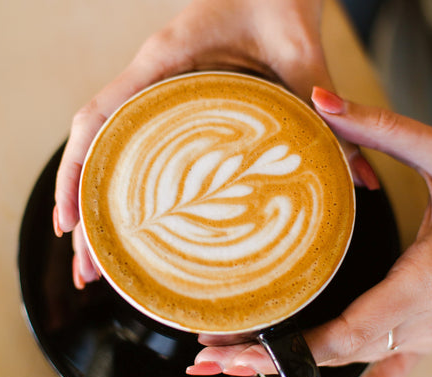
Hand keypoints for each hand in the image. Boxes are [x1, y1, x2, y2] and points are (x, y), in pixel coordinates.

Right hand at [53, 0, 377, 287]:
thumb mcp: (298, 50)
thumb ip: (323, 108)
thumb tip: (358, 179)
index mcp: (163, 63)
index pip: (99, 120)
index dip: (78, 176)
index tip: (74, 229)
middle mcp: (147, 80)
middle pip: (92, 149)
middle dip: (82, 210)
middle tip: (88, 271)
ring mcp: (152, 91)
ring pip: (103, 150)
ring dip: (94, 203)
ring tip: (97, 259)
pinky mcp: (168, 100)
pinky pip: (130, 142)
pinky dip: (118, 180)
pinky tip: (127, 216)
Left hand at [187, 87, 431, 376]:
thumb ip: (381, 130)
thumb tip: (321, 98)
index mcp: (425, 282)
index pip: (343, 335)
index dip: (286, 349)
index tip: (236, 348)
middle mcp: (426, 322)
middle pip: (332, 359)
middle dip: (267, 362)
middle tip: (209, 358)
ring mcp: (428, 337)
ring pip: (350, 376)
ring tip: (235, 375)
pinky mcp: (426, 337)